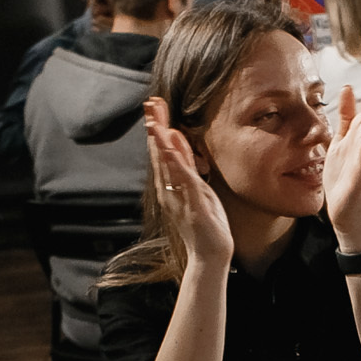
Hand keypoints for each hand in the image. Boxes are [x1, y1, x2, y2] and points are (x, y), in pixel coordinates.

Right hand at [145, 95, 233, 281]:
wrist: (210, 256)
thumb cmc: (205, 222)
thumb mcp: (196, 185)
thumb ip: (185, 162)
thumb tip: (176, 136)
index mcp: (171, 183)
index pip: (162, 150)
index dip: (157, 126)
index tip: (153, 103)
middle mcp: (170, 190)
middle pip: (159, 153)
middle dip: (155, 127)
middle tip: (149, 104)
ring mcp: (179, 199)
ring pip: (167, 165)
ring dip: (160, 143)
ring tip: (154, 121)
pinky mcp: (192, 208)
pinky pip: (183, 183)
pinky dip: (176, 165)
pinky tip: (171, 150)